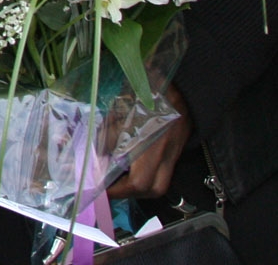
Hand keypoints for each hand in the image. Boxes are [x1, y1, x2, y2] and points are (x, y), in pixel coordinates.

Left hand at [107, 85, 191, 200]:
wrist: (182, 85)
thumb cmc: (148, 93)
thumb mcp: (122, 112)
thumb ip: (108, 136)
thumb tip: (95, 156)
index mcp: (152, 147)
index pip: (138, 183)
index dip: (117, 190)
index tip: (99, 189)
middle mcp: (166, 156)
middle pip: (151, 189)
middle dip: (128, 193)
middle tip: (108, 186)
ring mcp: (174, 154)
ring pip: (159, 184)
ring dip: (137, 187)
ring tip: (117, 179)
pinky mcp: (176, 150)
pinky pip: (163, 173)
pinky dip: (146, 176)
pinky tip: (130, 167)